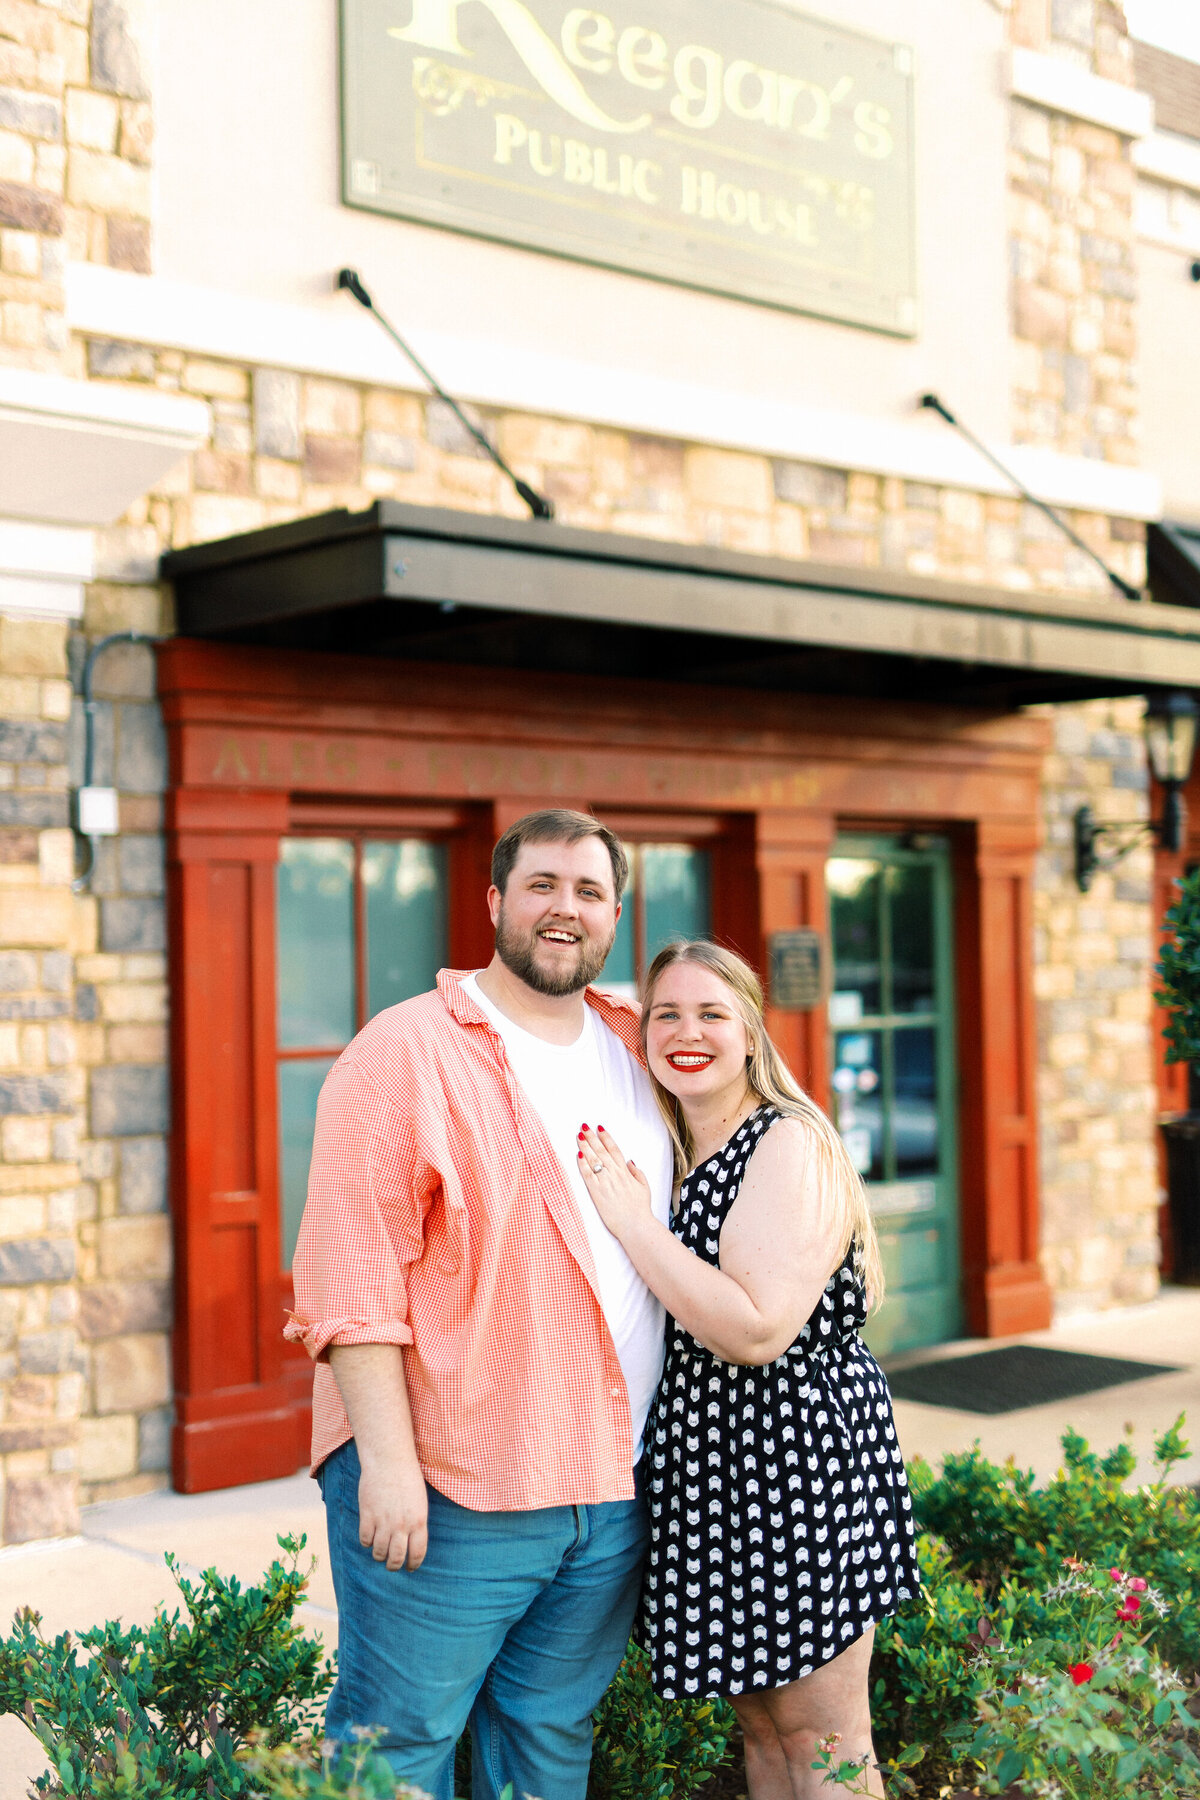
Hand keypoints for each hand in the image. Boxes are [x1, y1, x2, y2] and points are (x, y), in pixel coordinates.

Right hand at [357, 1453, 428, 1570]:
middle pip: (396, 1558)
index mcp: (418, 1521)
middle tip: (392, 1565)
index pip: (417, 1553)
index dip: (413, 1564)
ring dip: (379, 1556)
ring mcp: (383, 1521)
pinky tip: (369, 1537)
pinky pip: (365, 1539)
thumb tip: (411, 1543)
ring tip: (379, 1553)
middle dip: (394, 1566)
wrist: (389, 1459)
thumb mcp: (420, 1501)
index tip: (410, 1567)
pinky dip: (366, 1542)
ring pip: (379, 1552)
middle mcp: (401, 1525)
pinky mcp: (367, 1515)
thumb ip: (416, 1523)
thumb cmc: (408, 1478)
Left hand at [577, 1124, 651, 1240]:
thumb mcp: (644, 1187)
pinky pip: (587, 1175)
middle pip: (601, 1151)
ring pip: (593, 1160)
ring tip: (578, 1136)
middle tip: (584, 1127)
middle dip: (592, 1137)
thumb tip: (629, 1161)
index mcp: (625, 1172)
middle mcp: (614, 1174)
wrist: (635, 1225)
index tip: (599, 1128)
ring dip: (585, 1146)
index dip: (606, 1137)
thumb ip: (637, 1172)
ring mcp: (605, 1182)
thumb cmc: (640, 1208)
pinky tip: (578, 1155)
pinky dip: (582, 1164)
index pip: (614, 1149)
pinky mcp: (596, 1192)